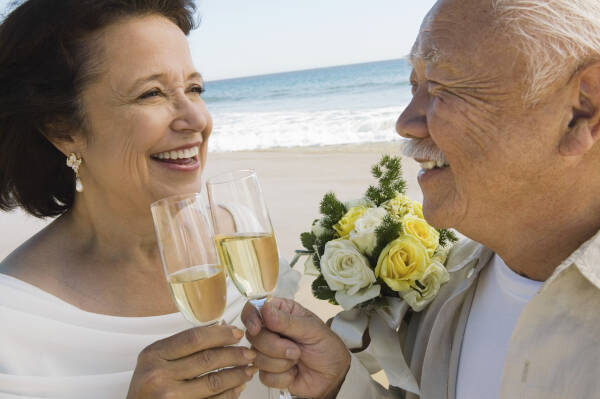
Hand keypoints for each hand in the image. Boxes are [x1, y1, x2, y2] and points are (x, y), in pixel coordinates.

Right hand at [126, 324, 257, 398]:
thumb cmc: (147, 388)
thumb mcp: (155, 361)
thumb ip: (182, 346)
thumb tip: (220, 328)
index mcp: (153, 356)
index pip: (194, 338)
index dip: (220, 334)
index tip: (237, 333)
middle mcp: (159, 376)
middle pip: (207, 359)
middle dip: (234, 355)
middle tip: (249, 352)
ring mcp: (170, 398)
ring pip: (214, 382)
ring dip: (237, 375)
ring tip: (249, 369)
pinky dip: (229, 394)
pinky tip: (238, 388)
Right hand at [241, 298, 350, 398]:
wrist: (333, 375)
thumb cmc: (326, 346)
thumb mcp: (312, 329)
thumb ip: (287, 321)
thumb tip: (265, 309)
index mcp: (280, 313)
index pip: (254, 308)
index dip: (251, 317)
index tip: (257, 328)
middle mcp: (270, 331)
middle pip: (253, 336)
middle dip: (275, 346)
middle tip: (296, 349)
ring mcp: (268, 351)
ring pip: (257, 357)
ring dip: (281, 362)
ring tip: (298, 358)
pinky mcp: (269, 371)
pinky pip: (264, 376)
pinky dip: (282, 376)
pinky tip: (294, 372)